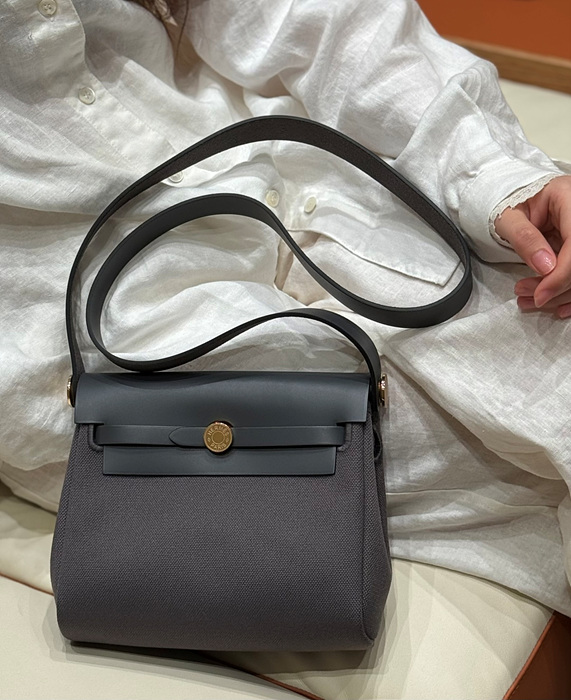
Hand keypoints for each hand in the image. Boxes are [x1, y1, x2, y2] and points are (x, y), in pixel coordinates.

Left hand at [494, 175, 570, 318]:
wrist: (514, 202)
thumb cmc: (510, 203)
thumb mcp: (508, 217)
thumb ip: (525, 239)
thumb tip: (546, 267)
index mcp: (568, 198)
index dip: (562, 274)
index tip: (541, 295)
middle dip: (557, 287)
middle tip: (528, 297)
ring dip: (560, 294)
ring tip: (529, 300)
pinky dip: (569, 294)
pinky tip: (556, 307)